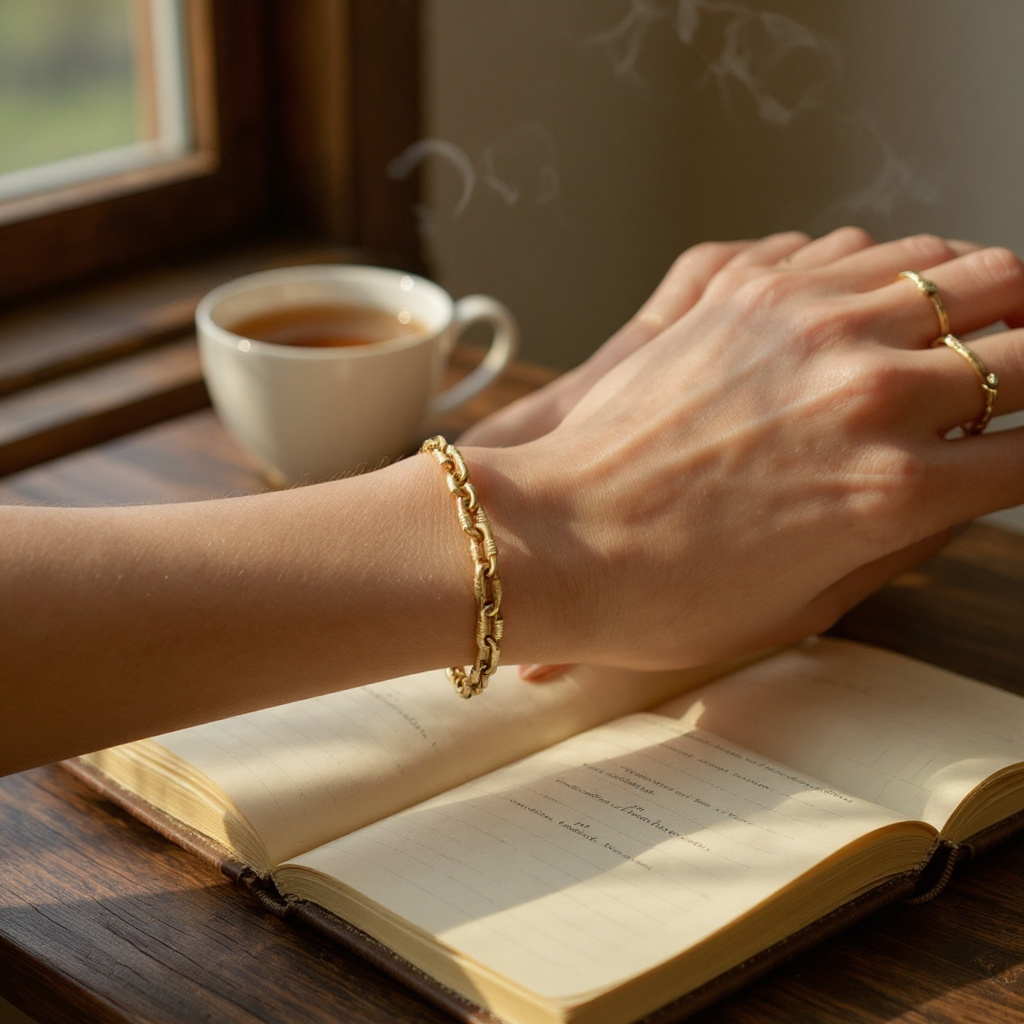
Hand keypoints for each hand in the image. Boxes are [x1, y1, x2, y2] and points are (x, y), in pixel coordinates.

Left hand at [478, 228, 1023, 670]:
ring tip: (988, 321)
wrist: (552, 537)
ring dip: (992, 297)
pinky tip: (900, 293)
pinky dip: (905, 267)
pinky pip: (868, 248)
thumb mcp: (808, 605)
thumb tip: (958, 487)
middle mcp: (868, 395)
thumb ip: (902, 541)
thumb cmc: (662, 594)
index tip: (1022, 447)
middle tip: (1021, 373)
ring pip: (964, 271)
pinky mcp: (752, 290)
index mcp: (893, 493)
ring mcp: (810, 327)